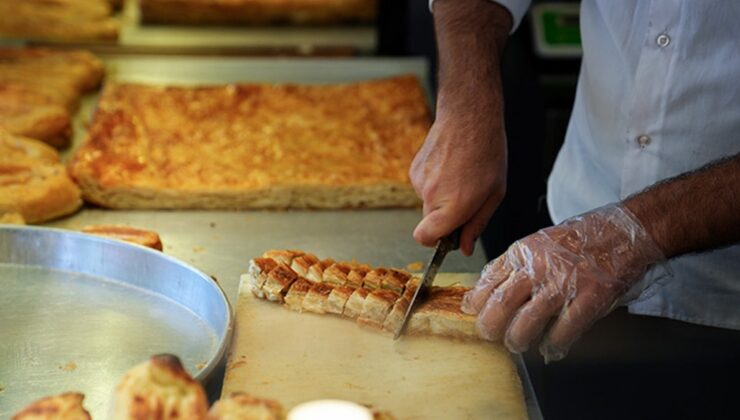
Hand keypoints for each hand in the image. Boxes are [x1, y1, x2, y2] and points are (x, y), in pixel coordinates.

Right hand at [411, 0, 511, 255]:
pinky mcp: (414, 169)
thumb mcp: (494, 194)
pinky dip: (435, 182)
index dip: (434, 242)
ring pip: (428, 203)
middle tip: (467, 196)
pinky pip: (424, 186)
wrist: (469, 117)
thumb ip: (477, 224)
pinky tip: (450, 165)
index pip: (425, 238)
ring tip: (461, 174)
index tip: (448, 236)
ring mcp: (419, 182)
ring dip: (442, 196)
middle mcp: (432, 196)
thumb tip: (464, 248)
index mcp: (454, 206)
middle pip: (430, 222)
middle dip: (446, 217)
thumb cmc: (487, 154)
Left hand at [462, 204, 666, 361]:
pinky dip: (553, 344)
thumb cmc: (580, 239)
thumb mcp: (537, 243)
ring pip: (527, 322)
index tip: (471, 312)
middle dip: (489, 326)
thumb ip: (513, 265)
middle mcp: (538, 267)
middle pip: (501, 304)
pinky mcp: (589, 298)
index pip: (488, 280)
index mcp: (523, 252)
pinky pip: (563, 330)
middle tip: (489, 335)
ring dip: (517, 339)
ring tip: (517, 343)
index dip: (476, 301)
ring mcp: (564, 283)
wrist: (623, 231)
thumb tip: (485, 290)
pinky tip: (550, 347)